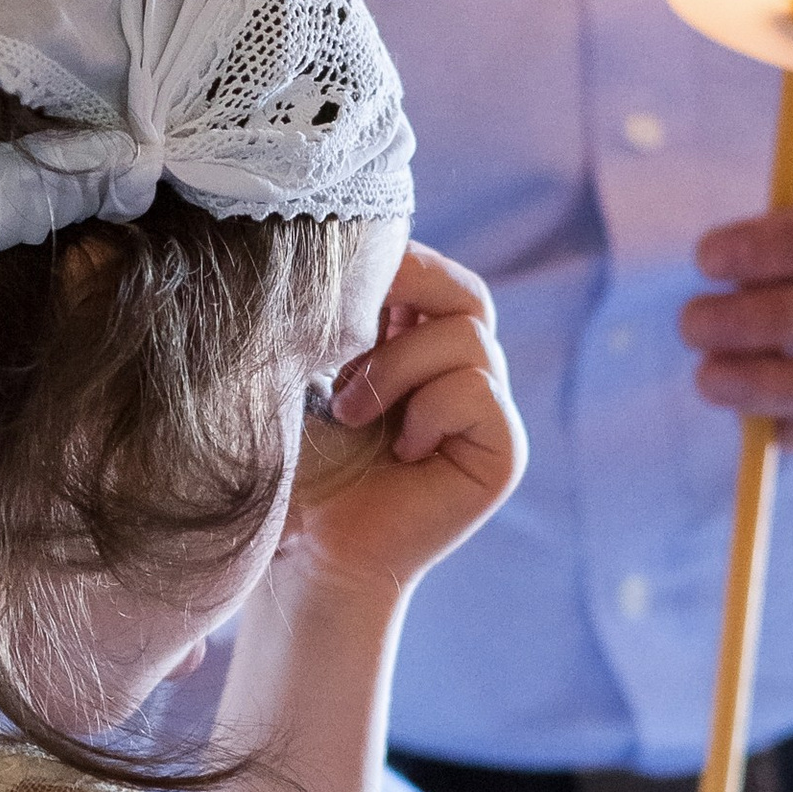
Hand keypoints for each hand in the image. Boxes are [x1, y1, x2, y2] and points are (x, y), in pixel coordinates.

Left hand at [294, 242, 524, 592]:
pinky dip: (428, 407)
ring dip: (397, 366)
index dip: (395, 265)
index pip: (433, 273)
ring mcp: (488, 414)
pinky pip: (479, 389)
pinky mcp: (501, 453)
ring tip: (350, 412)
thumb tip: (355, 241)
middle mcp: (462, 374)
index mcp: (418, 347)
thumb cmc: (291, 463)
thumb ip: (342, 309)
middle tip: (345, 340)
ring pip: (468, 336)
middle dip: (404, 298)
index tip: (333, 286)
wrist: (300, 550)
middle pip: (465, 293)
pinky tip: (397, 449)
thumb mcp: (308, 365)